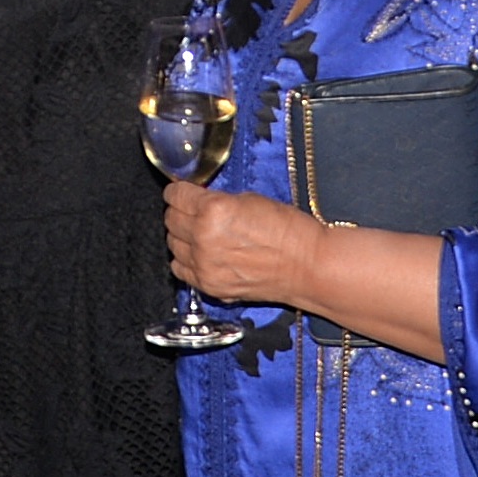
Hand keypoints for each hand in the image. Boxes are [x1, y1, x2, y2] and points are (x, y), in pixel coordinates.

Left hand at [165, 182, 320, 305]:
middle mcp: (203, 238)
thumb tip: (199, 201)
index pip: (176, 195)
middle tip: (191, 210)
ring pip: (172, 245)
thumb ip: (217, 200)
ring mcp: (204, 265)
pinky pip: (181, 270)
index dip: (178, 191)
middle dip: (179, 212)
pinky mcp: (209, 286)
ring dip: (182, 236)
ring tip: (198, 233)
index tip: (181, 191)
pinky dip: (186, 261)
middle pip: (170, 220)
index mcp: (213, 210)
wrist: (306, 265)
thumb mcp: (250, 199)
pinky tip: (200, 254)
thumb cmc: (288, 231)